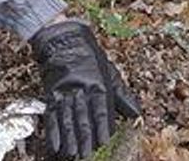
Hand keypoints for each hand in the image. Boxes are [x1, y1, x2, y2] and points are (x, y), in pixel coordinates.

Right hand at [30, 19, 140, 158]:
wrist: (63, 38)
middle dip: (85, 139)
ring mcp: (64, 92)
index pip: (102, 110)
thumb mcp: (110, 72)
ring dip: (70, 140)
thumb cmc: (89, 56)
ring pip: (67, 119)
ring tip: (72, 155)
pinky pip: (51, 115)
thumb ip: (122, 95)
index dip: (103, 127)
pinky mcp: (51, 93)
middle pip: (83, 118)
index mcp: (98, 84)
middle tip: (87, 156)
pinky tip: (55, 146)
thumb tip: (136, 115)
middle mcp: (81, 89)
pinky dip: (53, 132)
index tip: (105, 143)